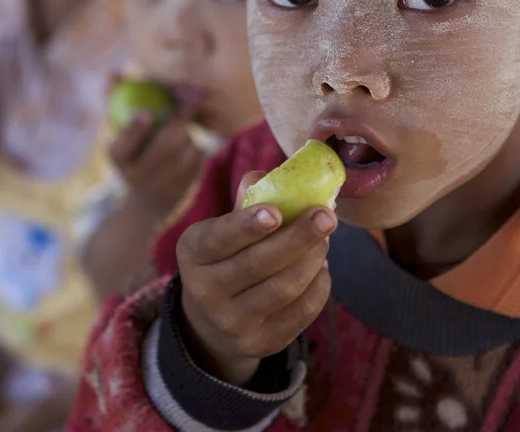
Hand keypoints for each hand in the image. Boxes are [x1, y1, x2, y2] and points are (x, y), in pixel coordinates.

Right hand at [108, 111, 205, 216]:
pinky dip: (198, 149)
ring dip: (189, 137)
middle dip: (178, 123)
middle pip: (163, 148)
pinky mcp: (183, 189)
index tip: (147, 112)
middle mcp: (137, 177)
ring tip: (186, 131)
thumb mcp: (125, 140)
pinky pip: (198, 162)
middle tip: (188, 106)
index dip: (134, 130)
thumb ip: (126, 112)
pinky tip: (192, 147)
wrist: (150, 200)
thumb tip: (118, 75)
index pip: (121, 148)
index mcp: (119, 160)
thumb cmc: (137, 156)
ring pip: (184, 154)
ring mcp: (161, 186)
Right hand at [177, 173, 336, 385]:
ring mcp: (233, 323)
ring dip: (312, 259)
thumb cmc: (225, 259)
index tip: (276, 212)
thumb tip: (262, 175)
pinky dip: (318, 285)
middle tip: (326, 216)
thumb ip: (245, 203)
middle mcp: (206, 292)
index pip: (219, 239)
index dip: (248, 226)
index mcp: (193, 254)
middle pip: (258, 264)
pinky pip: (300, 312)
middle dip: (298, 238)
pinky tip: (321, 267)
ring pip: (284, 288)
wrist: (212, 324)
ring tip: (324, 239)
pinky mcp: (261, 343)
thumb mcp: (222, 231)